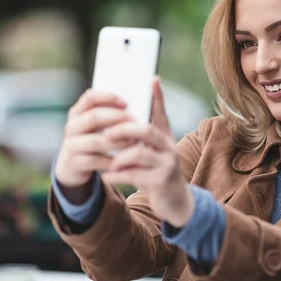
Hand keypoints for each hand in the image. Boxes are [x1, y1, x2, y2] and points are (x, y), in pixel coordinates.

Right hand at [54, 89, 135, 200]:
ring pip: (95, 141)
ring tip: (133, 142)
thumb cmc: (92, 141)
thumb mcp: (95, 127)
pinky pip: (95, 161)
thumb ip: (108, 116)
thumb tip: (138, 107)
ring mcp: (70, 145)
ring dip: (117, 142)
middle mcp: (71, 126)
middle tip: (134, 122)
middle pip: (93, 117)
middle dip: (116, 118)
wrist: (72, 167)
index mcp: (77, 113)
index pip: (90, 97)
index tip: (126, 103)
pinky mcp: (73, 163)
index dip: (109, 97)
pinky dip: (111, 160)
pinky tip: (124, 160)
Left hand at [101, 77, 194, 226]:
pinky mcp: (160, 183)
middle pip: (147, 130)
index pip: (160, 113)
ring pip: (140, 153)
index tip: (151, 79)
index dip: (157, 96)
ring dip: (119, 156)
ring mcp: (167, 165)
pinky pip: (135, 176)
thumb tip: (131, 113)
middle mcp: (169, 148)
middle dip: (123, 129)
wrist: (175, 201)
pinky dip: (117, 176)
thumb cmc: (158, 171)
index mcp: (165, 137)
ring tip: (107, 161)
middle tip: (106, 133)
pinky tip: (106, 177)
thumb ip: (145, 134)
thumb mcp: (155, 151)